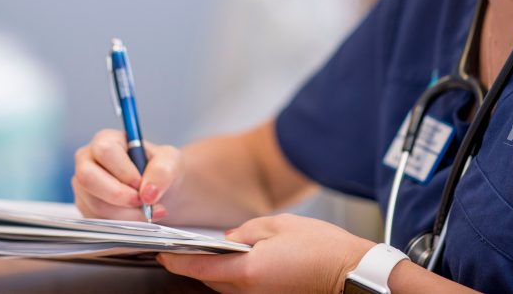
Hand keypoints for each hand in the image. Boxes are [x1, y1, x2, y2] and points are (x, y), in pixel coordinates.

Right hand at [72, 128, 182, 221]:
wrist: (158, 190)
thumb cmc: (159, 169)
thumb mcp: (170, 161)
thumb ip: (162, 171)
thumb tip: (148, 193)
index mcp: (106, 140)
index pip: (105, 151)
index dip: (124, 171)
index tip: (142, 185)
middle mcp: (88, 161)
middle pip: (88, 178)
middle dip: (118, 195)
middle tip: (143, 203)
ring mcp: (84, 186)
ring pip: (94, 204)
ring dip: (125, 214)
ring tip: (149, 212)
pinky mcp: (87, 208)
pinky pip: (98, 220)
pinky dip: (122, 224)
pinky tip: (139, 218)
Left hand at [157, 214, 374, 293]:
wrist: (351, 273)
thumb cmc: (321, 248)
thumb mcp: (278, 225)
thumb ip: (246, 231)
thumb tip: (229, 239)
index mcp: (248, 270)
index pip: (201, 268)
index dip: (177, 260)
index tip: (161, 253)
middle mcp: (250, 291)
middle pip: (209, 279)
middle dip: (194, 264)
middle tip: (179, 248)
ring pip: (225, 286)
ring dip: (214, 271)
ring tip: (205, 252)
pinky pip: (241, 288)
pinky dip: (232, 276)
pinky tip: (236, 260)